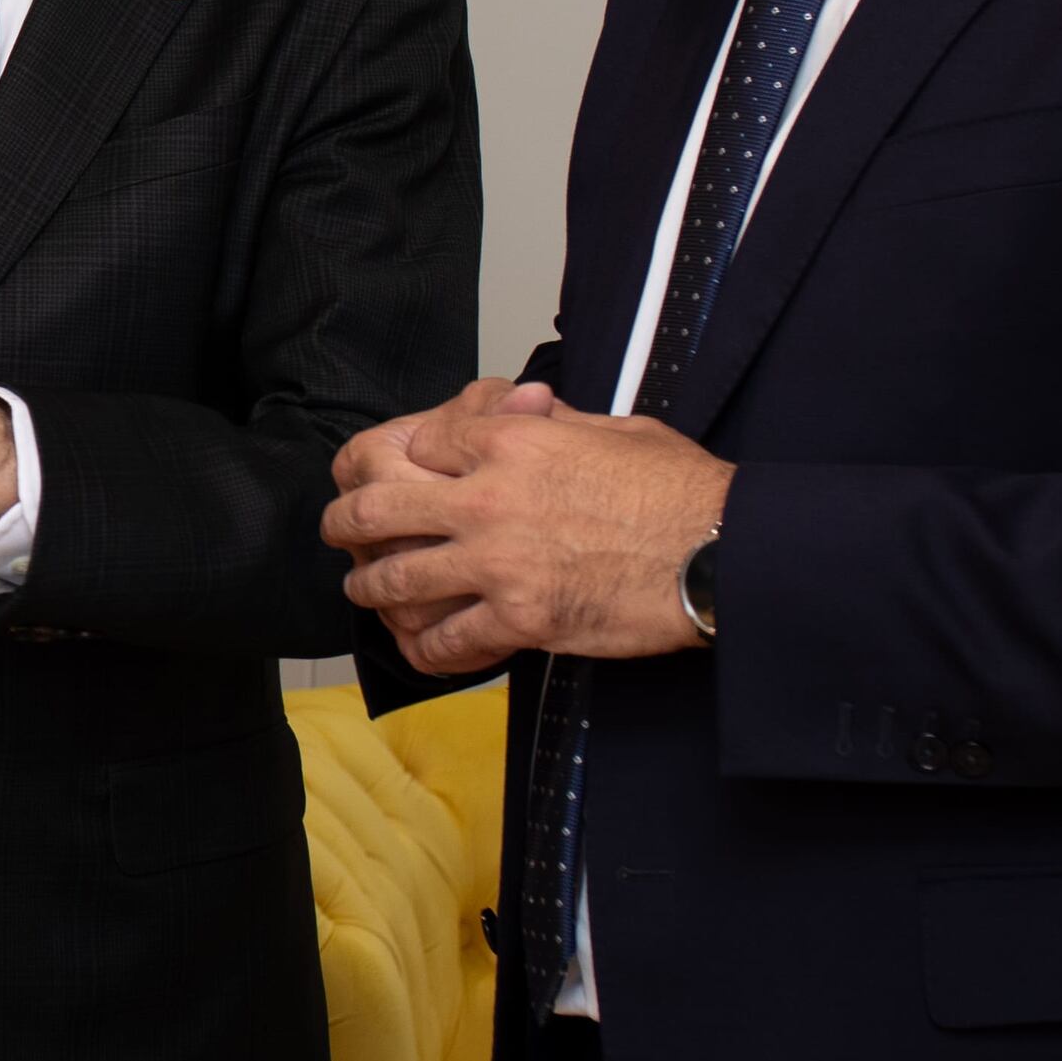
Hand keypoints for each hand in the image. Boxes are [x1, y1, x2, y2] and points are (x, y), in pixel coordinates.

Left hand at [322, 385, 725, 680]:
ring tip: (364, 590)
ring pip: (395, 578)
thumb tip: (520, 412)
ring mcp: (499, 563)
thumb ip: (551, 423)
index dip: (396, 459)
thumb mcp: (614, 429)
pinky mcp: (520, 621)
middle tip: (340, 530)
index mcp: (511, 440)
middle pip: (376, 506)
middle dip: (346, 520)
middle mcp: (489, 498)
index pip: (417, 444)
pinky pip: (444, 642)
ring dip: (370, 587)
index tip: (390, 476)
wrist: (721, 554)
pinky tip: (417, 647)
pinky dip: (422, 649)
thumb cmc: (680, 490)